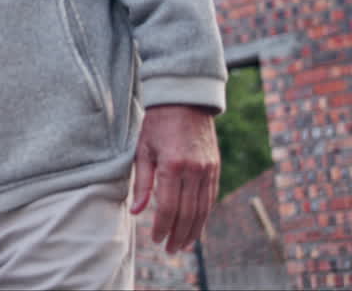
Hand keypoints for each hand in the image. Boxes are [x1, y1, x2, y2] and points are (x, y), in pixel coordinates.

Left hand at [131, 104, 219, 253]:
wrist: (184, 101)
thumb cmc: (156, 124)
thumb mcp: (142, 150)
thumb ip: (141, 183)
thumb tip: (137, 211)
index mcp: (172, 165)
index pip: (168, 207)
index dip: (162, 226)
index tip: (156, 239)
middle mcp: (194, 170)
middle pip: (188, 212)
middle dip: (179, 234)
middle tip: (170, 250)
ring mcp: (208, 169)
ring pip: (203, 209)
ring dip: (194, 230)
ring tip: (183, 245)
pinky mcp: (215, 167)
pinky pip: (210, 197)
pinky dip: (204, 215)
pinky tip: (196, 226)